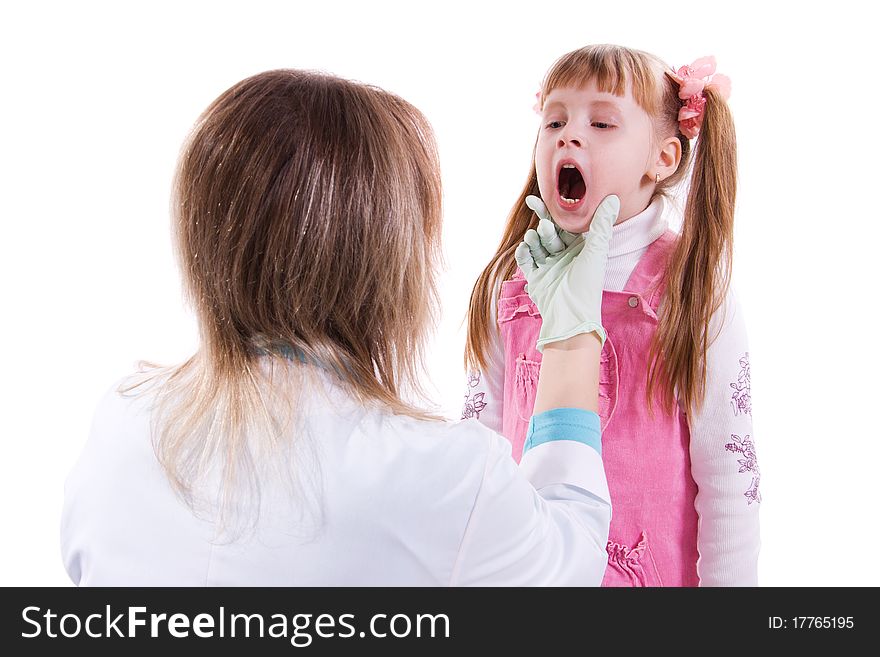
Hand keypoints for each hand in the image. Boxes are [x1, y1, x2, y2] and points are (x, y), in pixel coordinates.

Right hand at [514, 194, 618, 350]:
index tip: (541, 198)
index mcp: (579, 249)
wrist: (570, 315)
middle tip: (544, 227)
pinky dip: (524, 253)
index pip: (564, 225)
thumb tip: (613, 198)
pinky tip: (524, 248)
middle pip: (549, 234)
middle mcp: (563, 256)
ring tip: (533, 238)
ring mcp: (548, 267)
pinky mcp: (536, 278)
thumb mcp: (596, 251)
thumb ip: (602, 223)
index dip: (554, 212)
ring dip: (533, 240)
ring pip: (536, 245)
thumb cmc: (587, 285)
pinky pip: (526, 261)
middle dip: (544, 228)